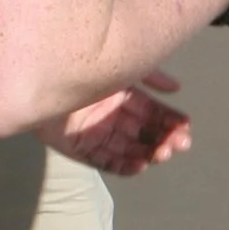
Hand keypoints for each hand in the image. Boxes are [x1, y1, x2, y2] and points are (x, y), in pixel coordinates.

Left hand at [47, 78, 190, 173]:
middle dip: (163, 139)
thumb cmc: (81, 63)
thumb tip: (177, 88)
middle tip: (180, 145)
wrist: (42, 71)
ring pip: (125, 148)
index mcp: (119, 96)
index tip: (187, 129)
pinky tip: (140, 166)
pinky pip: (102, 160)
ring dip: (147, 152)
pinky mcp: (76, 147)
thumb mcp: (122, 66)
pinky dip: (121, 165)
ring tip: (163, 154)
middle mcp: (107, 116)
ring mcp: (92, 132)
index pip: (150, 112)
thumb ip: (150, 75)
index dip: (169, 121)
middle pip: (141, 132)